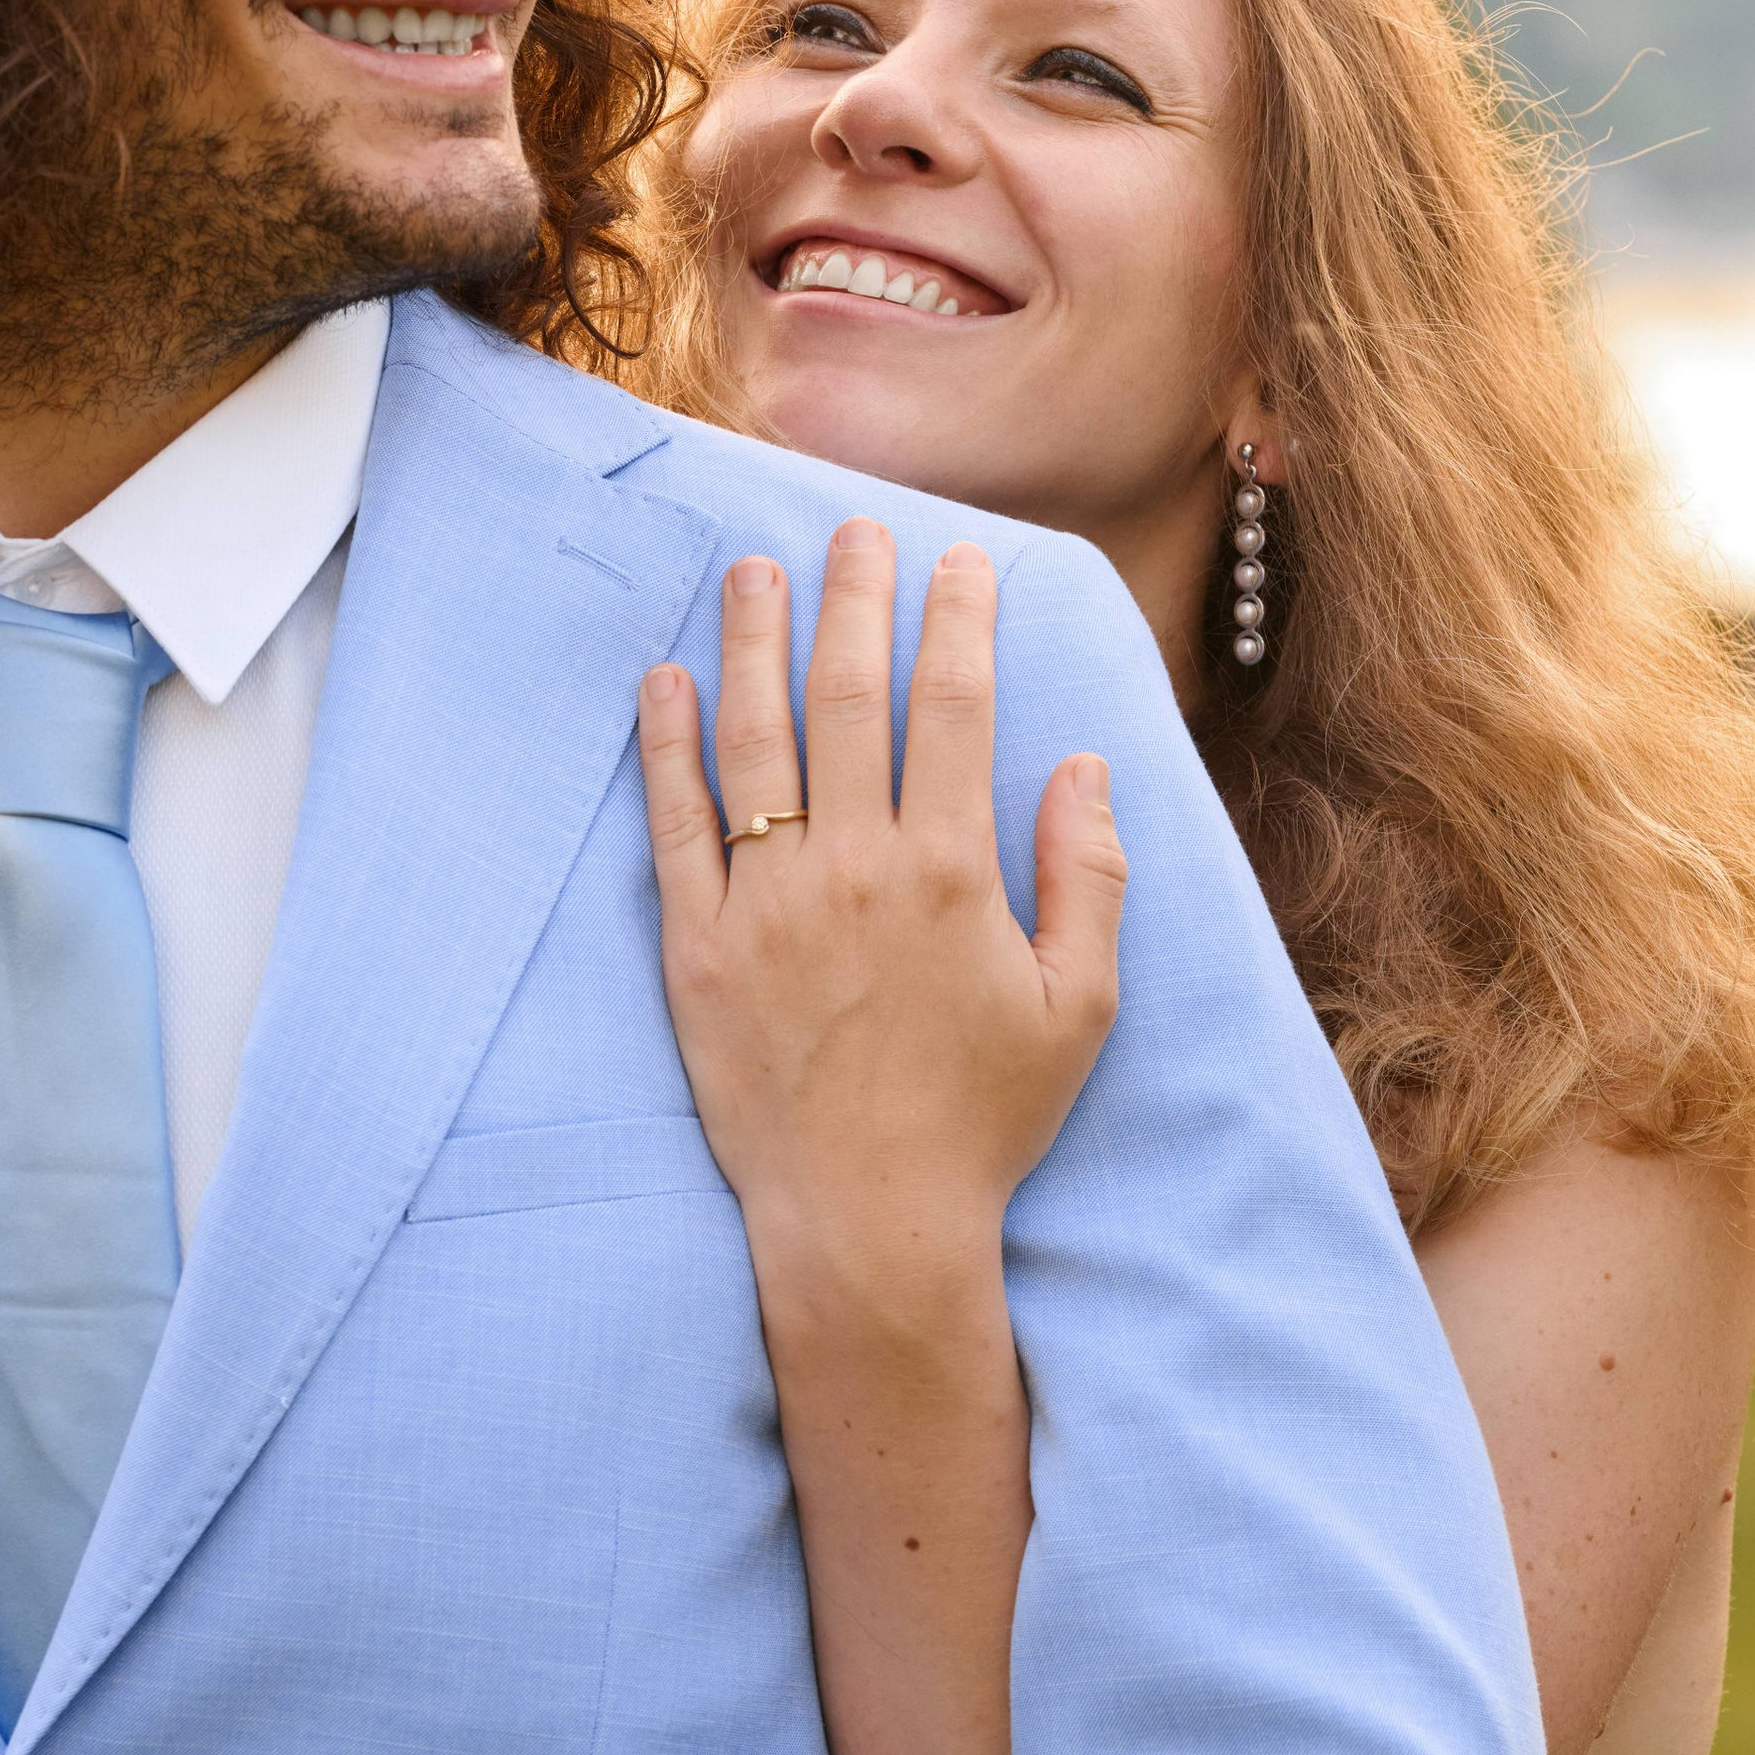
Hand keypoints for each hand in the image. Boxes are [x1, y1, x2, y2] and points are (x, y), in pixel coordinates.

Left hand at [638, 519, 1125, 1297]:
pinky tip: (666, 680)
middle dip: (855, 598)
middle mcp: (854, 869)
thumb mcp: (1077, 1007)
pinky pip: (674, 825)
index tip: (960, 561)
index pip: (955, 709)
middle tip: (855, 530)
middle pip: (850, 697)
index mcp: (951, 873)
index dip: (958, 621)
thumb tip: (1086, 766)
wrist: (868, 1225)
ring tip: (753, 570)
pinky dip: (667, 745)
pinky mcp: (696, 948)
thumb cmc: (984, 1120)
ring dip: (755, 641)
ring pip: (755, 740)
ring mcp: (765, 905)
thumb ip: (1089, 877)